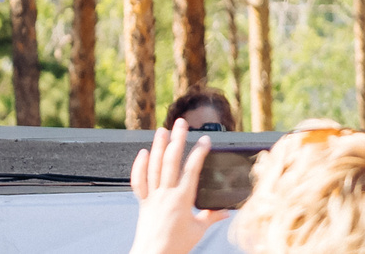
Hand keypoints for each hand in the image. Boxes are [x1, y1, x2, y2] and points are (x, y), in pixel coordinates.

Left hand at [128, 120, 226, 253]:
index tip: (205, 140)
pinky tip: (143, 152)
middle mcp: (166, 194)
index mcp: (182, 200)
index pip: (192, 170)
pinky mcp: (142, 201)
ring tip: (162, 130)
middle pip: (171, 161)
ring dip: (158, 146)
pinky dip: (139, 165)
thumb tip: (226, 210)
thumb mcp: (198, 230)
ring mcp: (152, 196)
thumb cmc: (177, 245)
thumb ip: (211, 217)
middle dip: (177, 140)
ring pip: (154, 165)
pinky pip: (139, 180)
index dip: (199, 153)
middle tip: (181, 123)